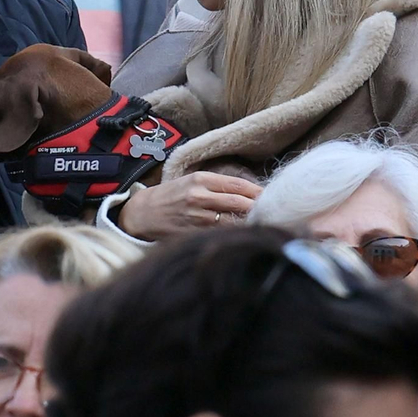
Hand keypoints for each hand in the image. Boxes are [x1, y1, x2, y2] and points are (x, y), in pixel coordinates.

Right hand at [116, 171, 261, 241]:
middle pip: (241, 204)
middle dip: (259, 209)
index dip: (259, 192)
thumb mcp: (191, 182)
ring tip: (263, 225)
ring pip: (234, 222)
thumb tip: (250, 195)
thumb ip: (217, 186)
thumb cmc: (170, 196)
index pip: (239, 185)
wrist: (143, 214)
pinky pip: (221, 235)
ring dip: (250, 224)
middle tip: (274, 212)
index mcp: (201, 180)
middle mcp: (200, 197)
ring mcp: (197, 217)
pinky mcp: (194, 234)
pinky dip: (234, 236)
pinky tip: (243, 237)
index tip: (272, 197)